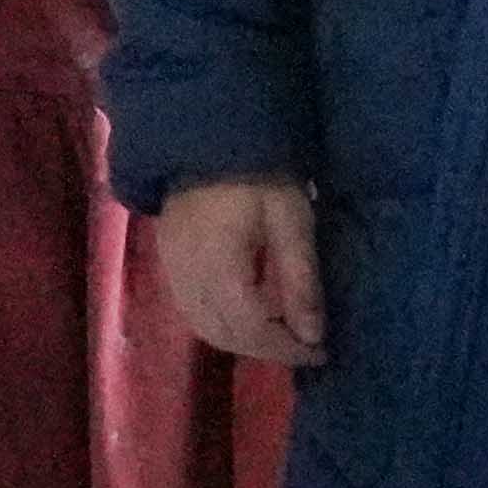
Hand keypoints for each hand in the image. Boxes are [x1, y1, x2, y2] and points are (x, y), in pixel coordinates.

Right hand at [149, 173, 322, 369]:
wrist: (208, 138)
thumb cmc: (260, 175)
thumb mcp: (292, 221)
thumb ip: (300, 280)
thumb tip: (313, 336)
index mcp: (218, 265)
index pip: (250, 328)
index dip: (287, 347)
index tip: (321, 350)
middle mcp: (187, 274)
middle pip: (222, 334)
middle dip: (266, 349)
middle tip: (303, 344)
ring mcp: (171, 267)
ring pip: (203, 326)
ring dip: (241, 340)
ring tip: (278, 332)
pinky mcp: (167, 259)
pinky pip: (190, 308)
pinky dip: (221, 323)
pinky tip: (248, 312)